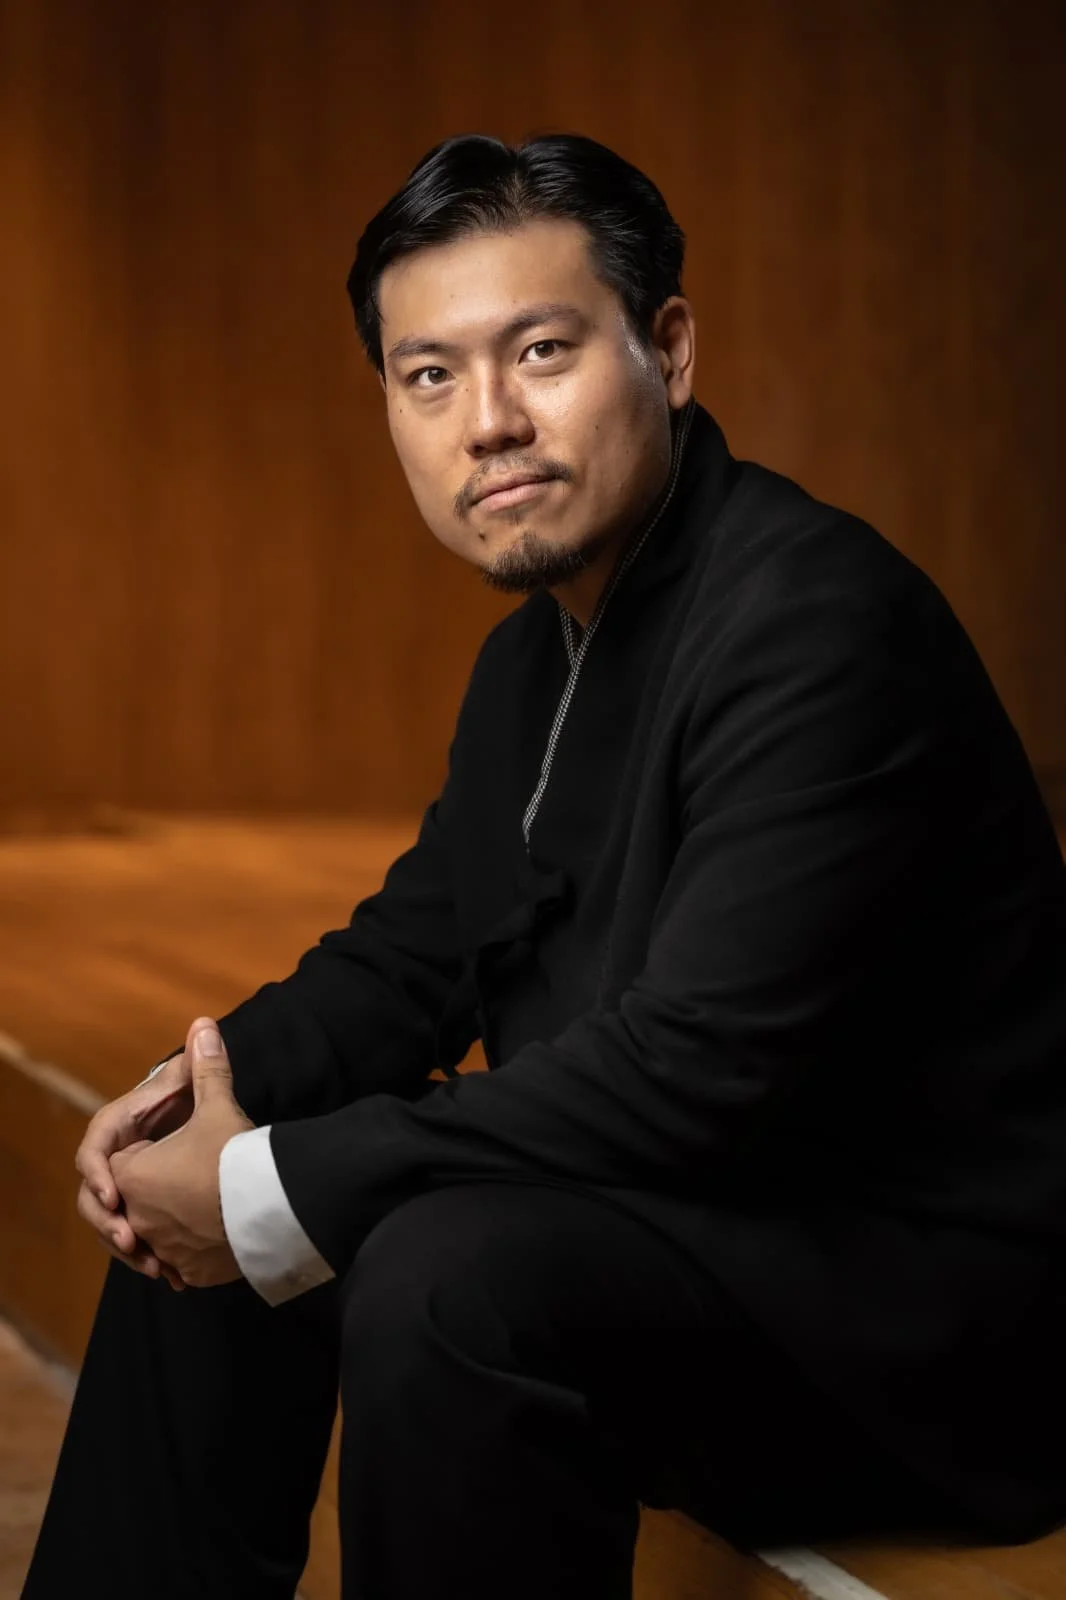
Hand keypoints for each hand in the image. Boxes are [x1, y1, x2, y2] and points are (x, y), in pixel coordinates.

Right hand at [76, 1045, 193, 1288]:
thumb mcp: (207, 1096)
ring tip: (154, 1266)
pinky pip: (134, 1239)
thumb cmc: (206, 1112)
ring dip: (126, 1246)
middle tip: (129, 1238)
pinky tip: (171, 1276)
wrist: (216, 1142)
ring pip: (111, 1222)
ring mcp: (128, 1189)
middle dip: (107, 1219)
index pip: (95, 1148)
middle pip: (94, 1194)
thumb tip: (205, 1022)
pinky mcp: (142, 1213)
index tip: (114, 1195)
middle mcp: (117, 1160)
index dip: (97, 1172)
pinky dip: (147, 1258)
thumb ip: (204, 1064)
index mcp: (121, 1129)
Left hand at [111, 1017, 253, 1288]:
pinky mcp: (186, 1271)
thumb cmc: (236, 1155)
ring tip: (188, 1218)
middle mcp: (136, 1216)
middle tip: (178, 1184)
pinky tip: (205, 1243)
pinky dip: (183, 1255)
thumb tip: (203, 1024)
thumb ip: (206, 1067)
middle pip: (124, 1206)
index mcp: (131, 1174)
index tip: (167, 1147)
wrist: (273, 1208)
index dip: (136, 1154)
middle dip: (143, 1196)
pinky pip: (173, 1264)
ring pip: (145, 1241)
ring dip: (160, 1229)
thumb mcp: (219, 1106)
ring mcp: (161, 1248)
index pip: (113, 1164)